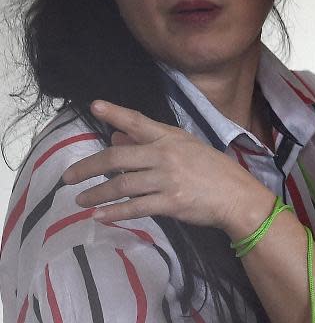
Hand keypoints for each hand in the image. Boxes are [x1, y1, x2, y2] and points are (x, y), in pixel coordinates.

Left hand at [62, 100, 272, 232]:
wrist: (237, 196)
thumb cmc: (213, 170)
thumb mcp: (186, 147)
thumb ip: (152, 142)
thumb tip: (117, 137)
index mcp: (171, 138)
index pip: (138, 121)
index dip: (115, 114)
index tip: (94, 106)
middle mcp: (166, 155)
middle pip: (117, 157)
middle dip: (88, 167)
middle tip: (68, 177)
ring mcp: (168, 179)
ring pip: (122, 184)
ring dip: (96, 194)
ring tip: (80, 200)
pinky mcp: (171, 203)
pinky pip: (135, 207)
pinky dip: (114, 212)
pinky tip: (100, 216)